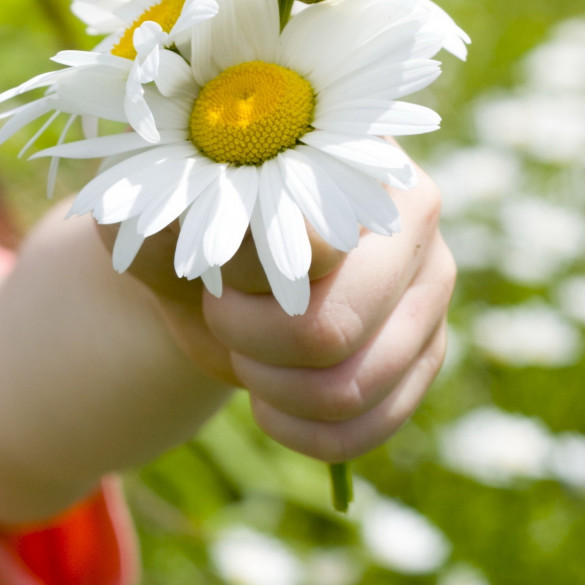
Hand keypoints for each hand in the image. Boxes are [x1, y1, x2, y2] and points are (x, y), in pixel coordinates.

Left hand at [99, 159, 453, 462]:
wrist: (207, 272)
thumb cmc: (181, 225)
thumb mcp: (154, 214)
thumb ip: (170, 220)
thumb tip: (211, 236)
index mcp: (347, 151)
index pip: (310, 245)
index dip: (241, 279)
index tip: (208, 267)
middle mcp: (412, 211)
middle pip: (332, 326)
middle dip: (251, 340)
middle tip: (221, 313)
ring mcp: (430, 287)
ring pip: (350, 387)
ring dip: (271, 387)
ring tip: (245, 353)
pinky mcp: (427, 353)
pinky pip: (372, 427)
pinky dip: (303, 432)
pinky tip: (269, 404)